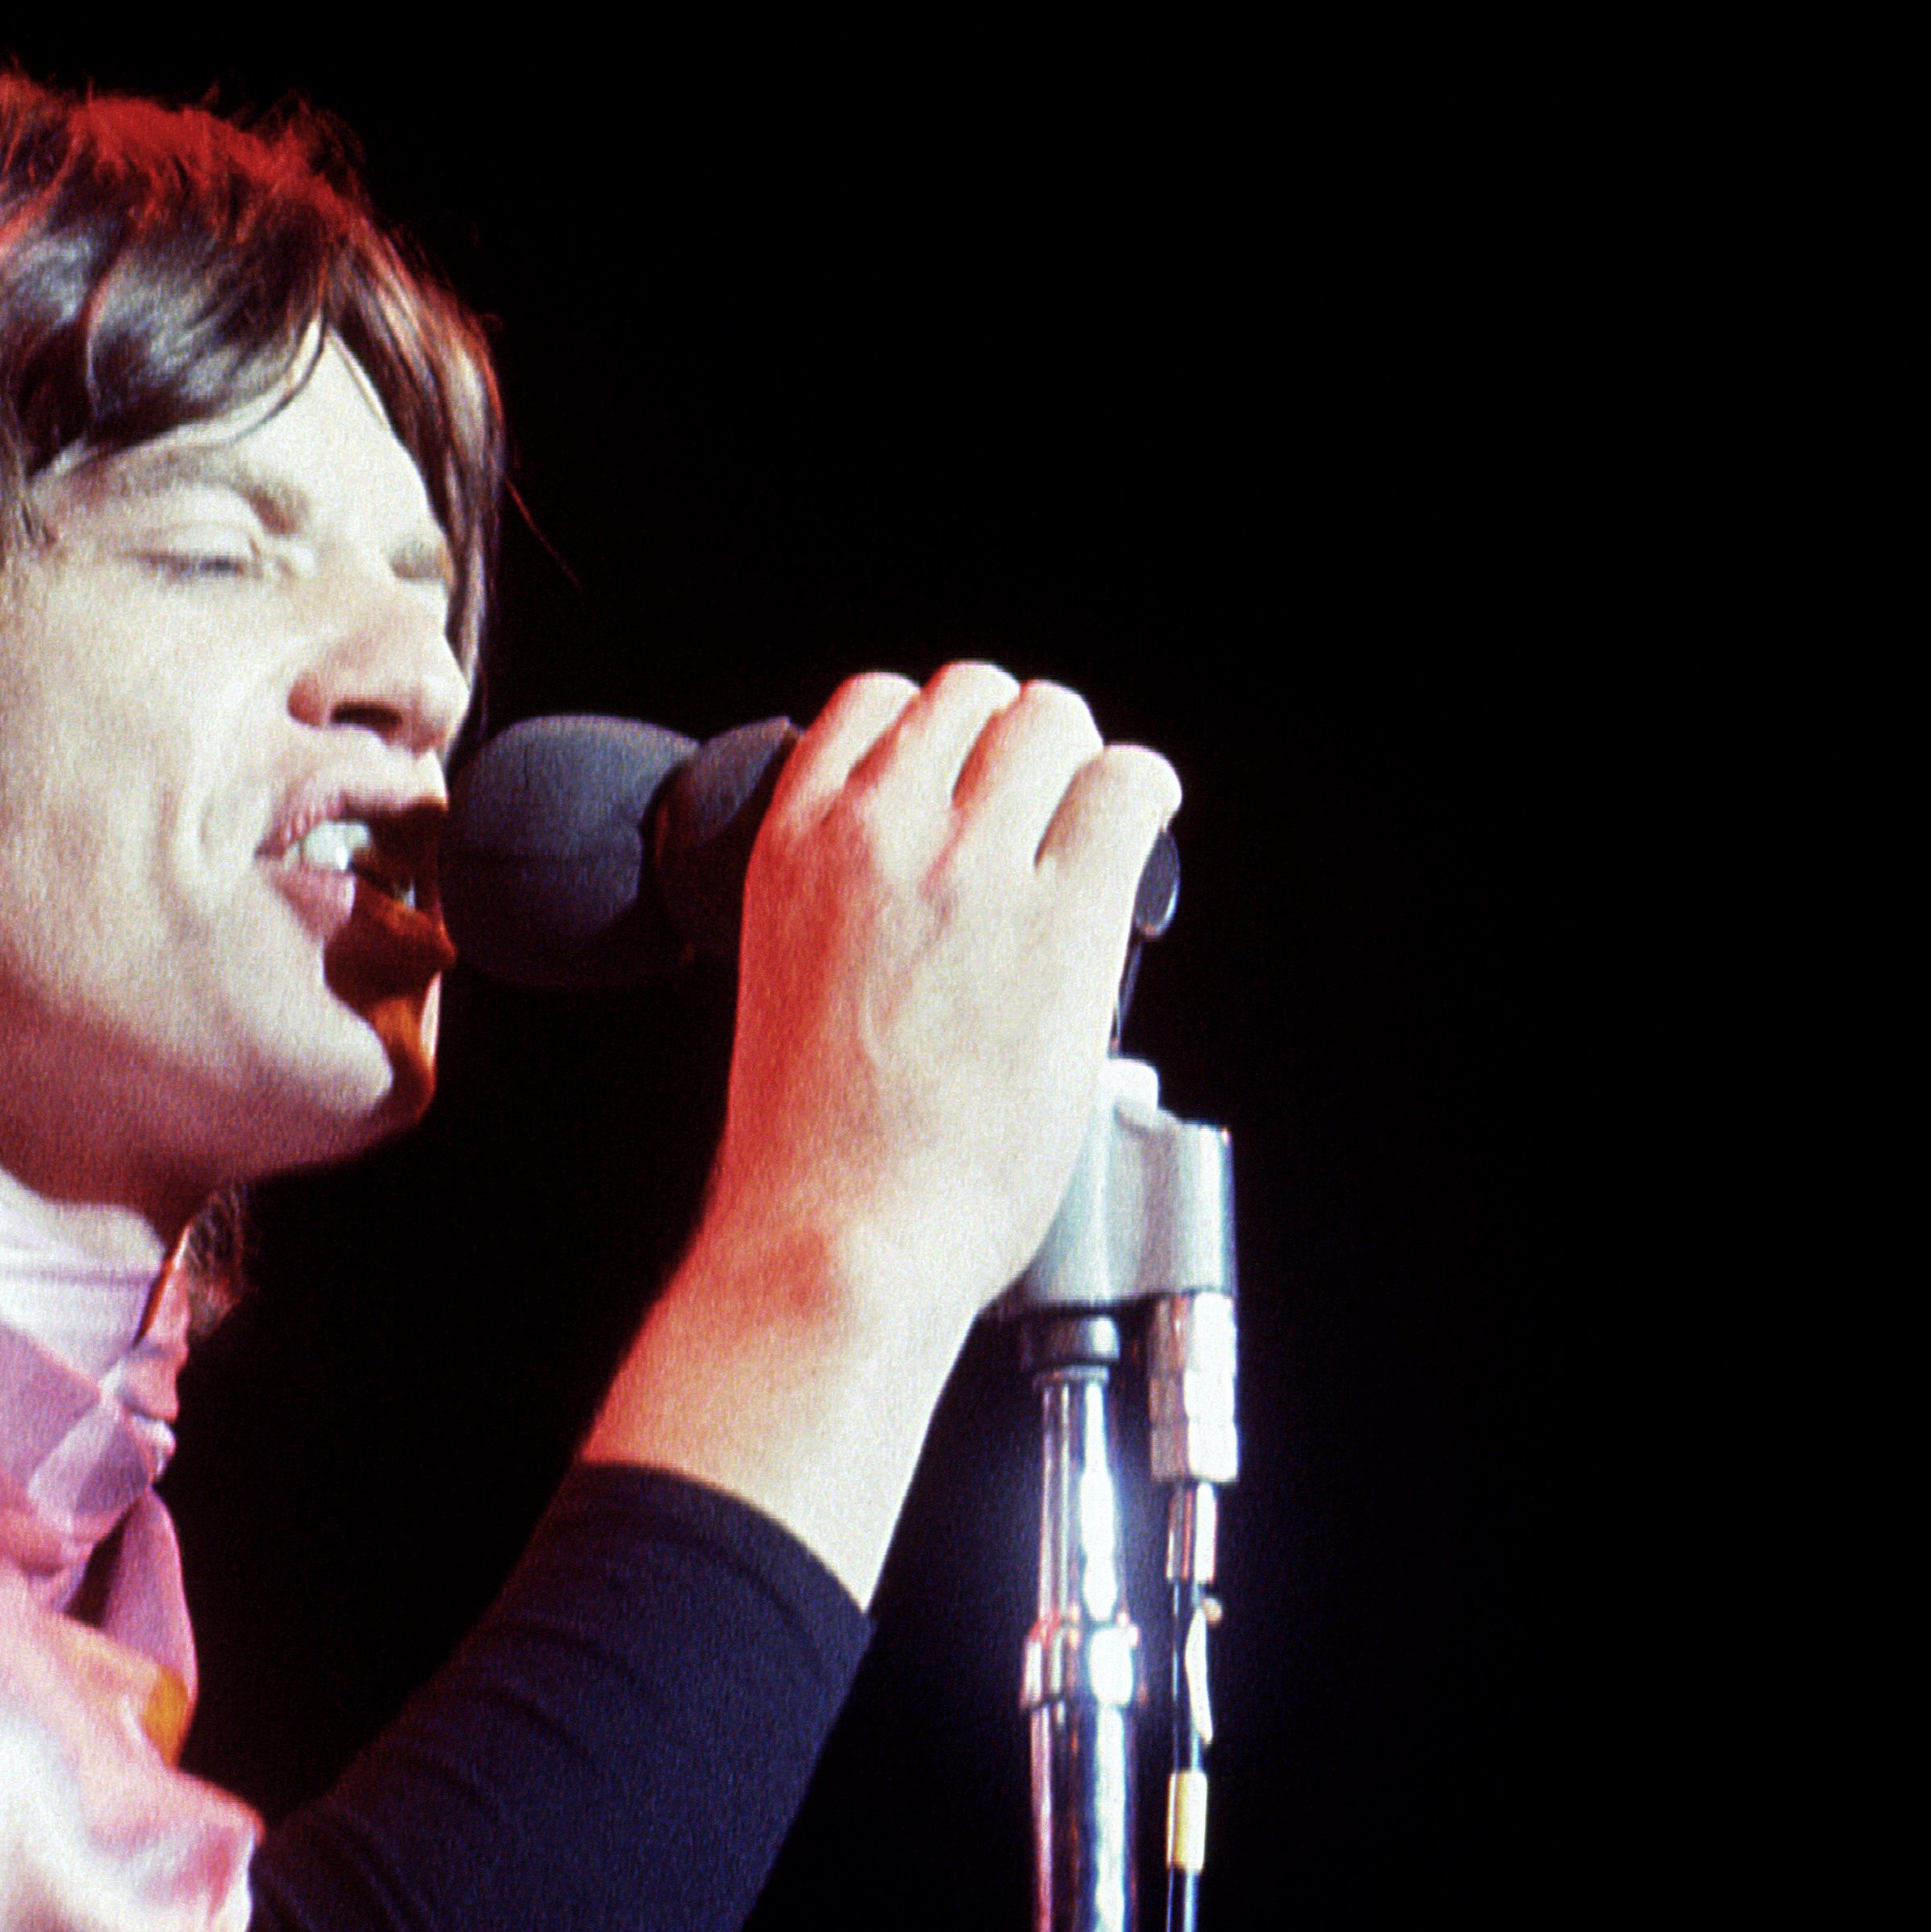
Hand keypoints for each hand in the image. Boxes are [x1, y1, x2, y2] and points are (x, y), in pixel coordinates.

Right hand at [581, 665, 1181, 1596]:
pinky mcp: (1063, 922)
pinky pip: (1127, 789)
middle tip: (1041, 812)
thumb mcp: (788, 978)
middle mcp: (877, 832)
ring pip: (1052, 720)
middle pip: (975, 694)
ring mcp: (971, 870)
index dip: (938, 736)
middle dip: (1016, 743)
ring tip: (1089, 827)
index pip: (876, 702)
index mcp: (795, 846)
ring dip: (1078, 763)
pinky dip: (1142, 796)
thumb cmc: (811, 1150)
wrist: (839, 1237)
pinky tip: (1138, 830)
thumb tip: (919, 886)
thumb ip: (844, 904)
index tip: (966, 782)